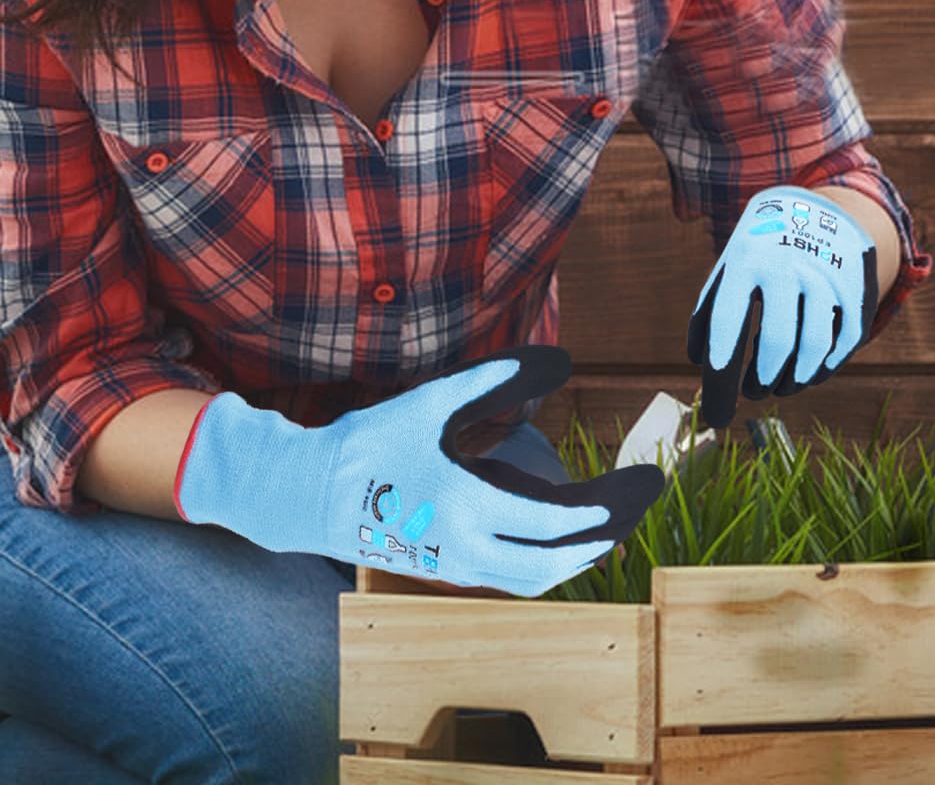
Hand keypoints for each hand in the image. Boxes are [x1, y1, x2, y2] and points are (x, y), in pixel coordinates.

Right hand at [175, 346, 664, 595]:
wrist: (303, 495)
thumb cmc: (367, 445)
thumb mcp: (431, 404)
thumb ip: (494, 379)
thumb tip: (556, 358)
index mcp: (465, 511)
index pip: (549, 526)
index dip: (594, 516)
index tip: (627, 496)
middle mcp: (462, 549)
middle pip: (546, 569)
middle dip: (592, 547)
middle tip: (627, 518)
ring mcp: (448, 566)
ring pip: (524, 581)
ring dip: (566, 563)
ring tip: (600, 534)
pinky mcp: (436, 567)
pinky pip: (501, 577)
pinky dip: (536, 564)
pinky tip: (549, 539)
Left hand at [687, 187, 876, 429]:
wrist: (813, 209)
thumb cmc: (759, 254)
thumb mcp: (728, 270)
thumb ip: (708, 314)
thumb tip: (700, 364)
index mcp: (746, 259)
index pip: (728, 327)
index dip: (721, 378)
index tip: (717, 415)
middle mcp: (788, 263)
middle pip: (778, 341)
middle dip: (762, 381)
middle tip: (753, 394)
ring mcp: (826, 272)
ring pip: (815, 345)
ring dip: (794, 381)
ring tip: (778, 388)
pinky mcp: (855, 285)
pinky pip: (844, 342)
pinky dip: (824, 368)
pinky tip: (808, 375)